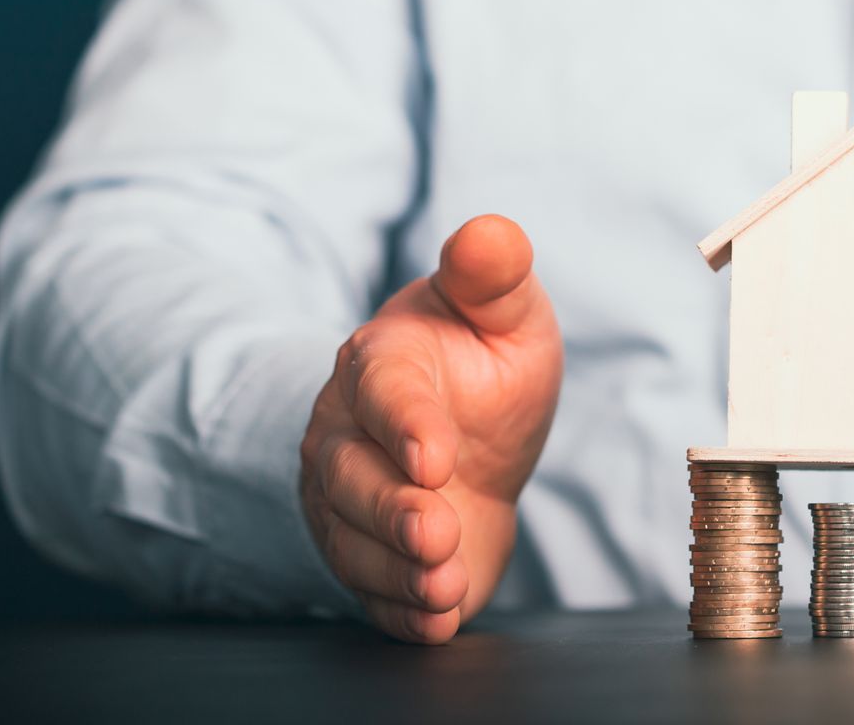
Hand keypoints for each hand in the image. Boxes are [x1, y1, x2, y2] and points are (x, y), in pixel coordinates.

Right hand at [300, 214, 562, 642]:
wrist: (473, 437)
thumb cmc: (483, 364)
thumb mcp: (505, 313)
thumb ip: (495, 275)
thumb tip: (489, 232)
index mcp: (381, 365)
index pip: (382, 392)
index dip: (404, 425)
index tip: (435, 456)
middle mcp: (347, 436)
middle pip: (351, 479)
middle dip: (392, 512)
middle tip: (436, 534)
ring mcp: (348, 503)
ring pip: (354, 543)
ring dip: (397, 571)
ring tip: (443, 585)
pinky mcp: (367, 559)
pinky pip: (370, 593)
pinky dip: (400, 614)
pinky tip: (435, 622)